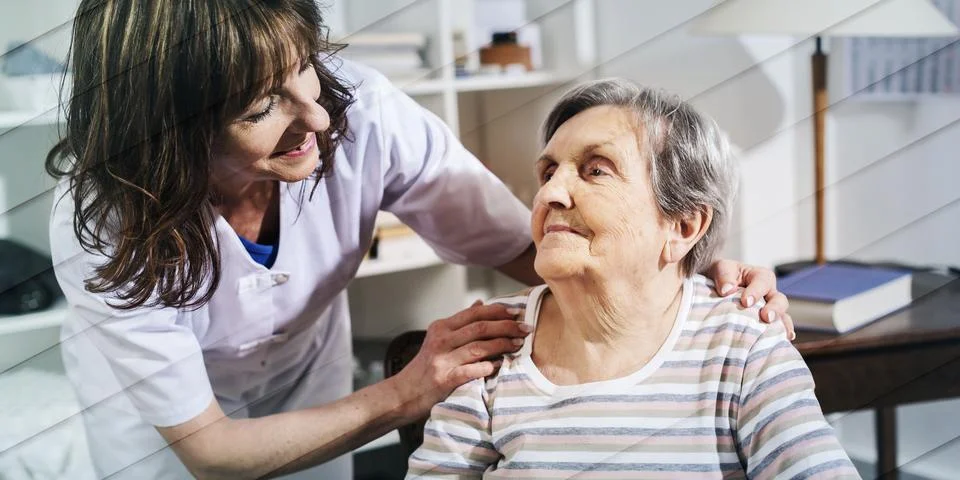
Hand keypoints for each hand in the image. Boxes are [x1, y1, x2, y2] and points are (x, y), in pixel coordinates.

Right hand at [388, 301, 531, 419]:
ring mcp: (443, 360)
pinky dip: (490, 366)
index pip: (474, 313)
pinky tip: (501, 365)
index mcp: (441, 328)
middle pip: (480, 327)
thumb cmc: (425, 367)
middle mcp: (441, 341)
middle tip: (525, 328)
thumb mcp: (438, 339)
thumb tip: (480, 303)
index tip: (516, 312)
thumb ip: (460, 323)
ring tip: (519, 344)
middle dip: (507, 326)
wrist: (403, 394)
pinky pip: (473, 370)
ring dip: (503, 344)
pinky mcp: (446, 380)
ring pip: (480, 347)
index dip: (498, 311)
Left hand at [706, 259, 794, 340]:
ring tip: (782, 334)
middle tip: (766, 317)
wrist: (717, 286)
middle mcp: (769, 292)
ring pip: (783, 315)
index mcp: (759, 276)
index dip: (756, 291)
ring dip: (782, 325)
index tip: (745, 302)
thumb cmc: (723, 276)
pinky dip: (781, 335)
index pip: (762, 282)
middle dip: (775, 309)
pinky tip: (783, 342)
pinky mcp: (767, 323)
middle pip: (779, 299)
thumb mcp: (721, 268)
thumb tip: (727, 290)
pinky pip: (778, 329)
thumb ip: (724, 276)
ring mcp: (770, 308)